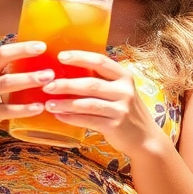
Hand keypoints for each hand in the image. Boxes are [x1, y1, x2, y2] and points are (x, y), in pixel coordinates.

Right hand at [0, 40, 49, 137]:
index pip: (4, 53)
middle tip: (51, 72)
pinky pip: (7, 110)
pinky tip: (39, 107)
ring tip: (48, 85)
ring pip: (6, 88)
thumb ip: (13, 65)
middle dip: (29, 72)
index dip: (22, 48)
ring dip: (28, 85)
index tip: (42, 46)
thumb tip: (42, 50)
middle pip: (6, 73)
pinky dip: (24, 109)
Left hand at [41, 50, 159, 157]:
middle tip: (47, 85)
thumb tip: (69, 71)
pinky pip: (88, 120)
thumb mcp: (120, 90)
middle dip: (67, 84)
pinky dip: (71, 118)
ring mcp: (120, 109)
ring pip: (88, 104)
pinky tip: (59, 116)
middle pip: (91, 84)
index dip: (80, 57)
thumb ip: (103, 80)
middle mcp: (124, 90)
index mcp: (124, 76)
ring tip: (48, 104)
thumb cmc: (126, 110)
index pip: (100, 61)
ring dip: (65, 103)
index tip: (60, 56)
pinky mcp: (115, 126)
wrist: (145, 137)